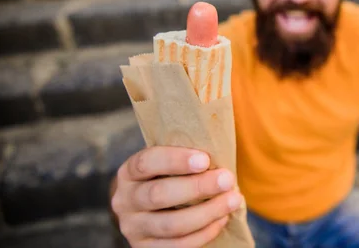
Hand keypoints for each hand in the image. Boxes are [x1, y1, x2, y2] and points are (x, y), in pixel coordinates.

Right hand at [111, 146, 242, 247]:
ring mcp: (133, 227)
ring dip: (207, 213)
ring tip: (233, 200)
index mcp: (129, 171)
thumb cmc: (172, 177)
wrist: (154, 212)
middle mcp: (124, 200)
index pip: (147, 162)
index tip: (205, 159)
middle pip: (159, 195)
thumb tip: (220, 122)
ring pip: (171, 225)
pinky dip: (203, 234)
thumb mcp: (172, 162)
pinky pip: (176, 247)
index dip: (175, 161)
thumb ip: (188, 151)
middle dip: (198, 187)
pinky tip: (222, 220)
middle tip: (227, 179)